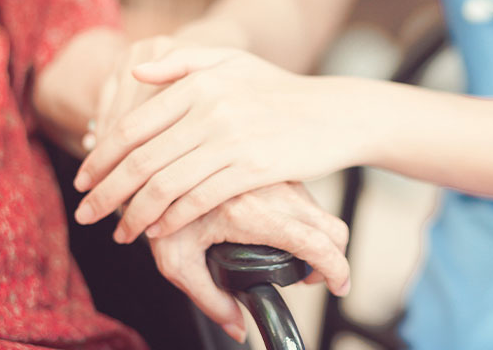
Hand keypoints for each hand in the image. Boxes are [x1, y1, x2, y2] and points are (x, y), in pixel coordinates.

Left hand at [74, 47, 362, 243]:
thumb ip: (182, 63)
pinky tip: (160, 231)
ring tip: (121, 233)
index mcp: (198, 84)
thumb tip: (136, 75)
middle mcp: (210, 110)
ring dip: (135, 215)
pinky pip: (200, 199)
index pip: (132, 126)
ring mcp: (232, 140)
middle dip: (106, 194)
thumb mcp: (233, 62)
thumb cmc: (280, 90)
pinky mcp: (254, 168)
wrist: (334, 114)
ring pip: (166, 185)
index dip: (100, 157)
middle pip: (141, 160)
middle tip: (86, 214)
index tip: (83, 179)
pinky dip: (173, 219)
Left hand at [148, 182, 350, 341]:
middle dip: (332, 259)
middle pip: (330, 227)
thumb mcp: (176, 262)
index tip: (339, 287)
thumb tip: (238, 327)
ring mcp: (275, 176)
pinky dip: (306, 220)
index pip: (314, 243)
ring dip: (318, 238)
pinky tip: (280, 232)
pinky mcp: (274, 169)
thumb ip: (209, 300)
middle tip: (308, 279)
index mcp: (248, 213)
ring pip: (321, 212)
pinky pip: (306, 199)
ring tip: (289, 257)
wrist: (153, 165)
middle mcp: (269, 190)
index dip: (336, 270)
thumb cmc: (156, 210)